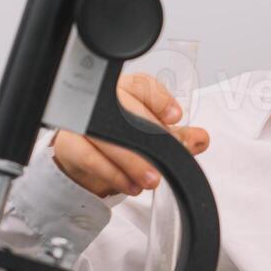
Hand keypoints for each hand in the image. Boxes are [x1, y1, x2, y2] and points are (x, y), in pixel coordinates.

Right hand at [52, 73, 210, 197]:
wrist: (85, 163)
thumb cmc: (121, 142)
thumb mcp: (153, 139)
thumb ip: (178, 138)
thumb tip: (201, 139)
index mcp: (126, 90)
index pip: (141, 85)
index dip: (159, 100)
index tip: (174, 118)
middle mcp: (102, 101)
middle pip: (125, 110)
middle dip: (150, 137)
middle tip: (168, 158)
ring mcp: (82, 122)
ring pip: (108, 137)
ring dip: (133, 161)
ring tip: (151, 179)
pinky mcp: (69, 144)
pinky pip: (91, 158)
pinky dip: (113, 174)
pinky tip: (130, 185)